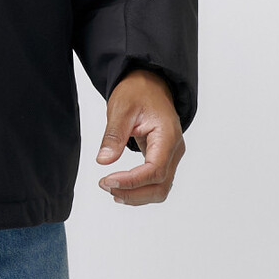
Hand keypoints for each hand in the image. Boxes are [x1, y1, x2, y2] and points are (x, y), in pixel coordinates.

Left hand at [96, 68, 184, 205]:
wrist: (150, 83)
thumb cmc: (138, 91)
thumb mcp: (122, 108)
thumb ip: (114, 135)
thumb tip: (103, 160)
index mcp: (167, 135)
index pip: (155, 170)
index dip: (132, 181)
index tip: (108, 181)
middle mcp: (174, 149)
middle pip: (160, 186)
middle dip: (133, 193)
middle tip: (105, 186)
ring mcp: (171, 155)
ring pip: (160, 188)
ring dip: (137, 195)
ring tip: (111, 189)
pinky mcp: (164, 158)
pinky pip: (157, 181)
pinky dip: (140, 189)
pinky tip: (122, 188)